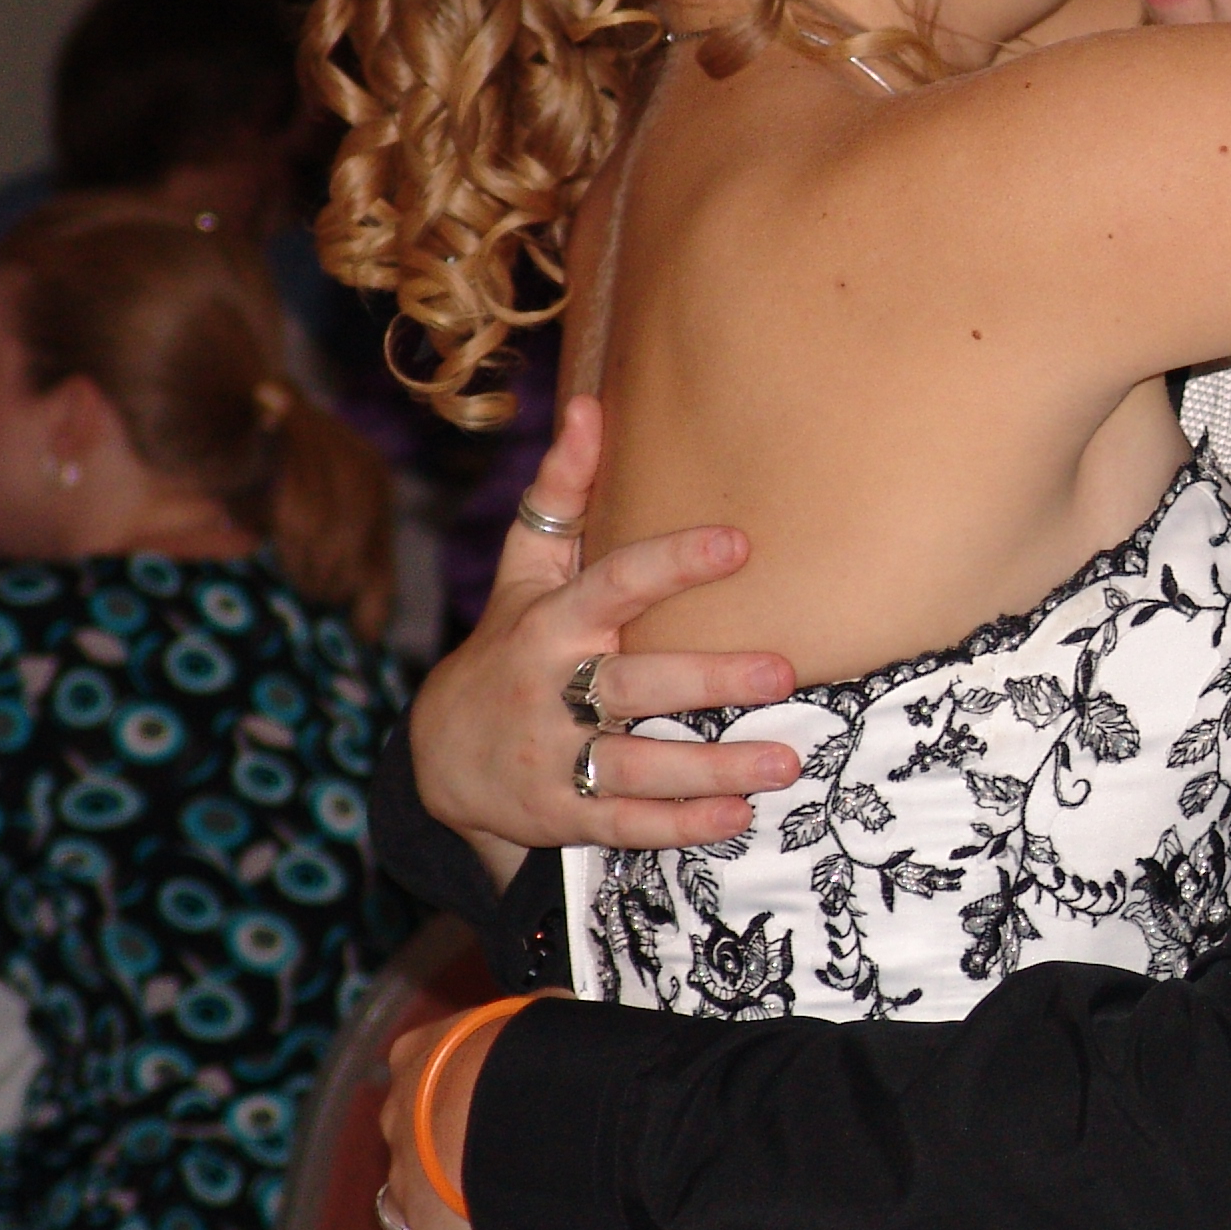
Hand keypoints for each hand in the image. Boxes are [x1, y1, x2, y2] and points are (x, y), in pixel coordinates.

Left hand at [374, 1001, 558, 1229]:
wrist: (522, 1096)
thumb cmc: (539, 1042)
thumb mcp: (541, 1011)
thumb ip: (540, 1017)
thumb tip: (562, 1007)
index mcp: (423, 1055)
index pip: (426, 1079)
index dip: (460, 1104)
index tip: (490, 1117)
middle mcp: (401, 1117)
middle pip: (418, 1152)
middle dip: (452, 1171)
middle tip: (498, 1182)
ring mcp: (408, 1181)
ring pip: (413, 1214)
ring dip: (445, 1227)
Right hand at [415, 397, 803, 863]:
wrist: (440, 756)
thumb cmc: (509, 645)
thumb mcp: (525, 573)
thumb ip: (562, 494)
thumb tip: (588, 404)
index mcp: (551, 621)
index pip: (614, 582)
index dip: (673, 562)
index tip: (740, 542)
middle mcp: (551, 688)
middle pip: (634, 682)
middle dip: (708, 679)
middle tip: (784, 670)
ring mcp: (554, 756)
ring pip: (640, 763)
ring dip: (716, 767)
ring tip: (790, 760)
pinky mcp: (564, 814)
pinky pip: (629, 822)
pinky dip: (683, 825)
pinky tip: (740, 816)